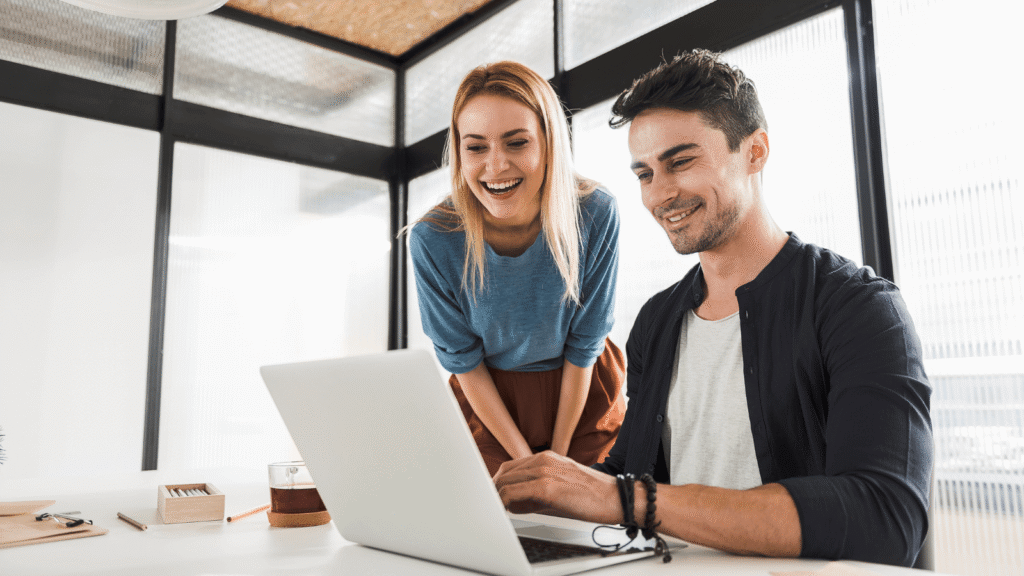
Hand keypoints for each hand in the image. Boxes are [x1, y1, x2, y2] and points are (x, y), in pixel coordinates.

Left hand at [493, 451, 619, 523]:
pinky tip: (506, 511)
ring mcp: (544, 471)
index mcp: (546, 457)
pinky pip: (514, 493)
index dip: (499, 482)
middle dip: (494, 490)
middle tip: (491, 505)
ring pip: (506, 481)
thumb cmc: (593, 494)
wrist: (616, 497)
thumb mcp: (561, 485)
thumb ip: (538, 489)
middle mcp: (543, 460)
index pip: (511, 467)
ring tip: (497, 510)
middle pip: (505, 473)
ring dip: (497, 497)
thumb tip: (515, 503)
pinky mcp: (547, 487)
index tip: (494, 496)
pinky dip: (505, 502)